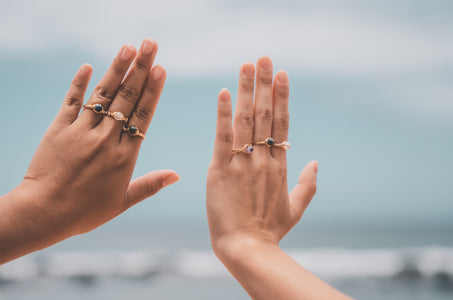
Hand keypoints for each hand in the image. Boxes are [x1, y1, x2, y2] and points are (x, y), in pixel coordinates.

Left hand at [15, 38, 179, 237]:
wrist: (43, 213)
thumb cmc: (85, 212)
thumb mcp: (122, 202)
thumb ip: (150, 185)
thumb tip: (177, 175)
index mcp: (124, 156)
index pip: (142, 116)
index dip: (152, 90)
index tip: (161, 69)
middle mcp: (105, 139)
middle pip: (127, 98)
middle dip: (140, 68)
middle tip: (151, 44)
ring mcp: (81, 132)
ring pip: (103, 94)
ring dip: (116, 69)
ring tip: (128, 47)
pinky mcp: (59, 129)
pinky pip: (71, 101)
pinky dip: (79, 83)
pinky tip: (87, 66)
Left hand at [206, 57, 317, 254]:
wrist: (247, 248)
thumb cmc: (270, 231)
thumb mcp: (296, 208)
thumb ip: (308, 184)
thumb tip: (316, 161)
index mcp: (280, 166)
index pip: (281, 123)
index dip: (281, 97)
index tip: (281, 74)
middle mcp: (264, 159)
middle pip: (265, 114)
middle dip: (264, 83)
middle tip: (263, 57)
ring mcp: (243, 163)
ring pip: (246, 120)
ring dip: (246, 90)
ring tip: (246, 65)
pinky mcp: (220, 170)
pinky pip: (222, 137)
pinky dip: (223, 114)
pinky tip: (224, 93)